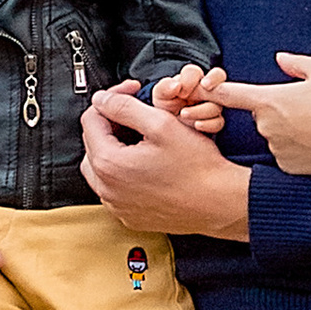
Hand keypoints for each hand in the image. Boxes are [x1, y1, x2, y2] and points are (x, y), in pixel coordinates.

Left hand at [81, 82, 252, 238]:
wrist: (219, 203)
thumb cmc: (198, 169)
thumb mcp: (162, 125)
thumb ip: (125, 108)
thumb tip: (103, 99)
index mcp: (109, 164)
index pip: (91, 120)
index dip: (110, 99)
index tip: (130, 93)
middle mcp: (107, 189)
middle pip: (92, 144)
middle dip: (111, 124)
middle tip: (137, 114)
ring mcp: (117, 205)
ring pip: (100, 168)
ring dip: (114, 149)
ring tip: (140, 138)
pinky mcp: (129, 216)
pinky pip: (114, 189)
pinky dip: (122, 174)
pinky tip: (145, 165)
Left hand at [150, 61, 233, 137]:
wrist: (168, 128)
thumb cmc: (165, 105)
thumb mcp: (160, 96)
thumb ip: (165, 87)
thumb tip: (177, 85)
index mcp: (191, 79)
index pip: (194, 72)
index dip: (190, 79)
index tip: (181, 92)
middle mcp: (205, 89)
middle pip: (219, 75)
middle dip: (214, 78)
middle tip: (205, 86)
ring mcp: (212, 104)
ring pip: (217, 103)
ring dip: (201, 109)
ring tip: (183, 114)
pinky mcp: (214, 121)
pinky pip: (219, 122)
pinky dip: (208, 124)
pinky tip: (197, 125)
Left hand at [218, 53, 310, 177]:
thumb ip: (297, 64)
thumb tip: (280, 59)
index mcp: (269, 100)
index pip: (229, 94)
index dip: (211, 90)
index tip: (199, 89)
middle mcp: (266, 126)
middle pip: (262, 114)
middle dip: (278, 111)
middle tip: (307, 109)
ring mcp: (275, 148)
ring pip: (273, 134)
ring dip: (287, 130)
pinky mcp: (285, 166)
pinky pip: (284, 153)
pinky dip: (295, 148)